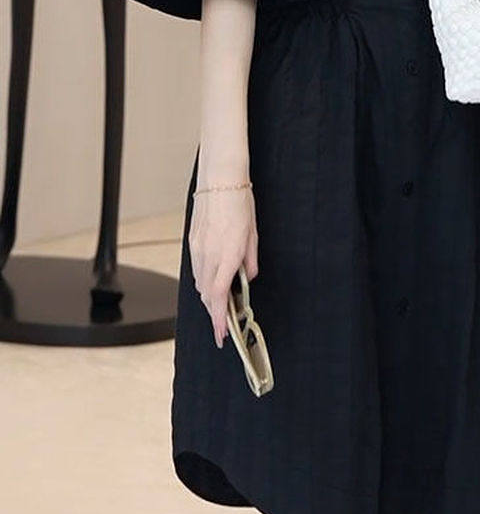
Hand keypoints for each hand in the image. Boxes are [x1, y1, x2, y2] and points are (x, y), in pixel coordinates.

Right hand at [188, 185, 258, 348]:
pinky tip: (214, 279)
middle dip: (215, 312)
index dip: (219, 319)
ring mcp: (197, 248)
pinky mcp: (192, 241)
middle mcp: (208, 254)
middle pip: (207, 295)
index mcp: (227, 254)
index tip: (222, 334)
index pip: (219, 297)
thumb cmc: (240, 202)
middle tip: (225, 322)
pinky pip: (196, 269)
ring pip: (200, 283)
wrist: (220, 179)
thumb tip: (247, 277)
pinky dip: (204, 280)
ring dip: (209, 296)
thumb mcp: (253, 234)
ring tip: (222, 301)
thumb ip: (250, 260)